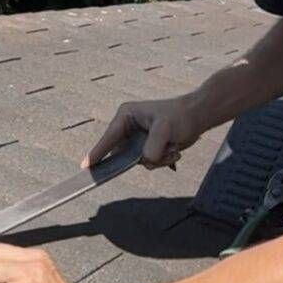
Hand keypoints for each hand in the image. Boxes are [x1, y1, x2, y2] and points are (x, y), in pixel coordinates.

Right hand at [82, 93, 204, 169]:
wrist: (197, 118)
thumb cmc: (180, 116)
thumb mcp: (165, 128)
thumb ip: (153, 145)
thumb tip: (146, 160)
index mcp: (125, 116)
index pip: (109, 138)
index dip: (97, 153)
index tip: (85, 166)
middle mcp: (128, 128)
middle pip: (124, 154)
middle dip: (146, 156)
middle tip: (164, 150)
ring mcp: (137, 140)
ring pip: (138, 162)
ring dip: (158, 160)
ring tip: (173, 148)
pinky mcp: (146, 148)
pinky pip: (148, 163)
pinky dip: (162, 161)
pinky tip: (174, 151)